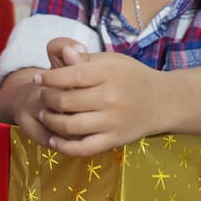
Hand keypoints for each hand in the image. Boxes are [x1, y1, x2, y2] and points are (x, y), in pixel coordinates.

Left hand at [37, 45, 164, 157]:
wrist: (162, 102)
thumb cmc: (130, 77)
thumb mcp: (111, 61)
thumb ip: (85, 58)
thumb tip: (64, 52)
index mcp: (109, 73)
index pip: (70, 75)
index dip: (49, 78)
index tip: (38, 78)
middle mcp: (111, 98)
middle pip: (66, 101)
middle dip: (47, 98)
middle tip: (42, 96)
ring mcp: (113, 121)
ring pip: (70, 126)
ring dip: (50, 121)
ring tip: (45, 114)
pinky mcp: (114, 140)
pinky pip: (83, 148)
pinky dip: (64, 146)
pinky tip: (54, 139)